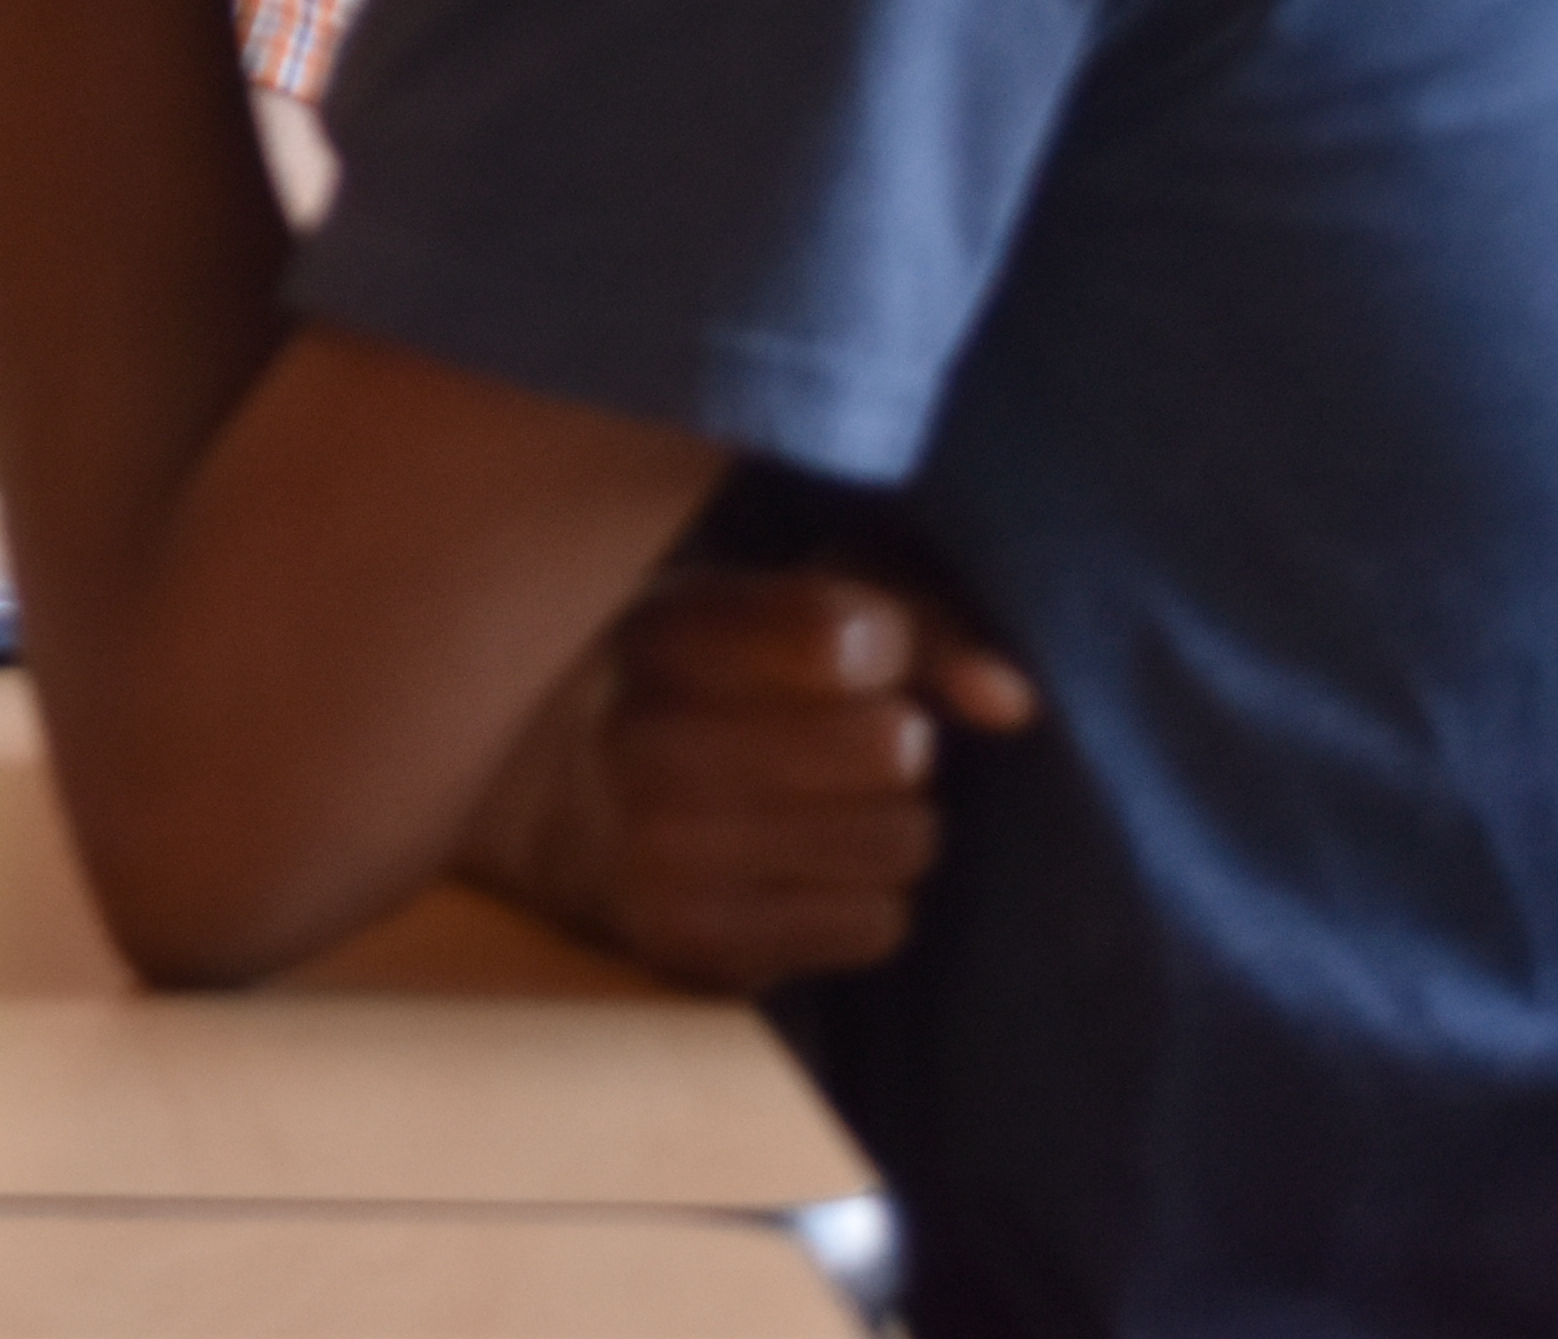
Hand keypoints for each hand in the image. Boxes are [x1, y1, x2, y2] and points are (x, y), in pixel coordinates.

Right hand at [479, 566, 1041, 994]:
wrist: (545, 804)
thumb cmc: (697, 683)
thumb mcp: (766, 609)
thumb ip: (907, 614)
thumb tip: (1012, 702)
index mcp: (661, 629)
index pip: (852, 637)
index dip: (887, 646)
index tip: (855, 654)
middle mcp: (646, 742)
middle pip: (893, 746)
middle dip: (897, 741)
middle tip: (845, 740)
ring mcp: (665, 856)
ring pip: (900, 842)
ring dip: (891, 824)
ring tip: (825, 805)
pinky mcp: (698, 949)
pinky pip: (877, 926)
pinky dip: (862, 898)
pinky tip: (800, 870)